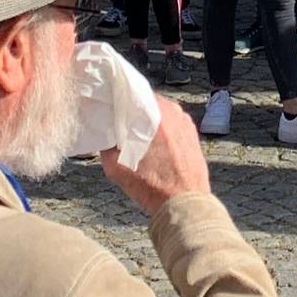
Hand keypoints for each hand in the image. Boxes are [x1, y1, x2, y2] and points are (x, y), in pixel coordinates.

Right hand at [101, 97, 209, 214]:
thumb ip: (106, 145)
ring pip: (159, 111)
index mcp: (154, 114)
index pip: (131, 92)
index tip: (109, 106)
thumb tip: (104, 135)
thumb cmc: (152, 187)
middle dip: (132, 109)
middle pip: (146, 101)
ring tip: (135, 134)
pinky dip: (161, 127)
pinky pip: (172, 122)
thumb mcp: (116, 167)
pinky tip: (152, 142)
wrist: (184, 203)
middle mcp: (173, 112)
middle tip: (119, 121)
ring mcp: (185, 121)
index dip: (118, 98)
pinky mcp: (192, 132)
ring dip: (148, 118)